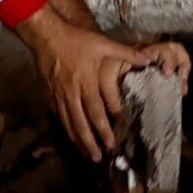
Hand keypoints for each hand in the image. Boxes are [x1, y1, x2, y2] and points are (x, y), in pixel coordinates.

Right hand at [18, 0, 189, 155]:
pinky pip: (58, 115)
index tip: (111, 143)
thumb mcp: (102, 43)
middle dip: (90, 143)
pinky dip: (65, 127)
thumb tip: (147, 58)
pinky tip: (70, 133)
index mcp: (86, 83)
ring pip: (68, 122)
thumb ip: (125, 52)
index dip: (103, 130)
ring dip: (77, 139)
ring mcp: (58, 94)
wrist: (45, 35)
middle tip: (98, 158)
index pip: (96, 112)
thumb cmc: (74, 39)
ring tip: (85, 153)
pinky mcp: (48, 93)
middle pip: (81, 123)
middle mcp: (71, 93)